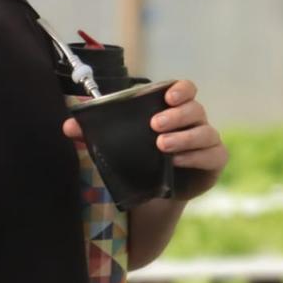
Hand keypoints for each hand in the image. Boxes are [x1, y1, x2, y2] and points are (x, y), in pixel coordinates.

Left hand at [63, 79, 226, 199]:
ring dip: (184, 137)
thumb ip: (94, 133)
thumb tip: (68, 126)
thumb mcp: (117, 144)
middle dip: (176, 115)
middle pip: (195, 109)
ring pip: (205, 132)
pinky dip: (196, 157)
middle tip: (154, 125)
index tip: (166, 96)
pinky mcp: (214, 161)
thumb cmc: (140, 158)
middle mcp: (195, 122)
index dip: (180, 89)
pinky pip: (213, 155)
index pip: (185, 89)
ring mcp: (208, 141)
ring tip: (162, 146)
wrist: (155, 193)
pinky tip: (177, 161)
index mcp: (175, 109)